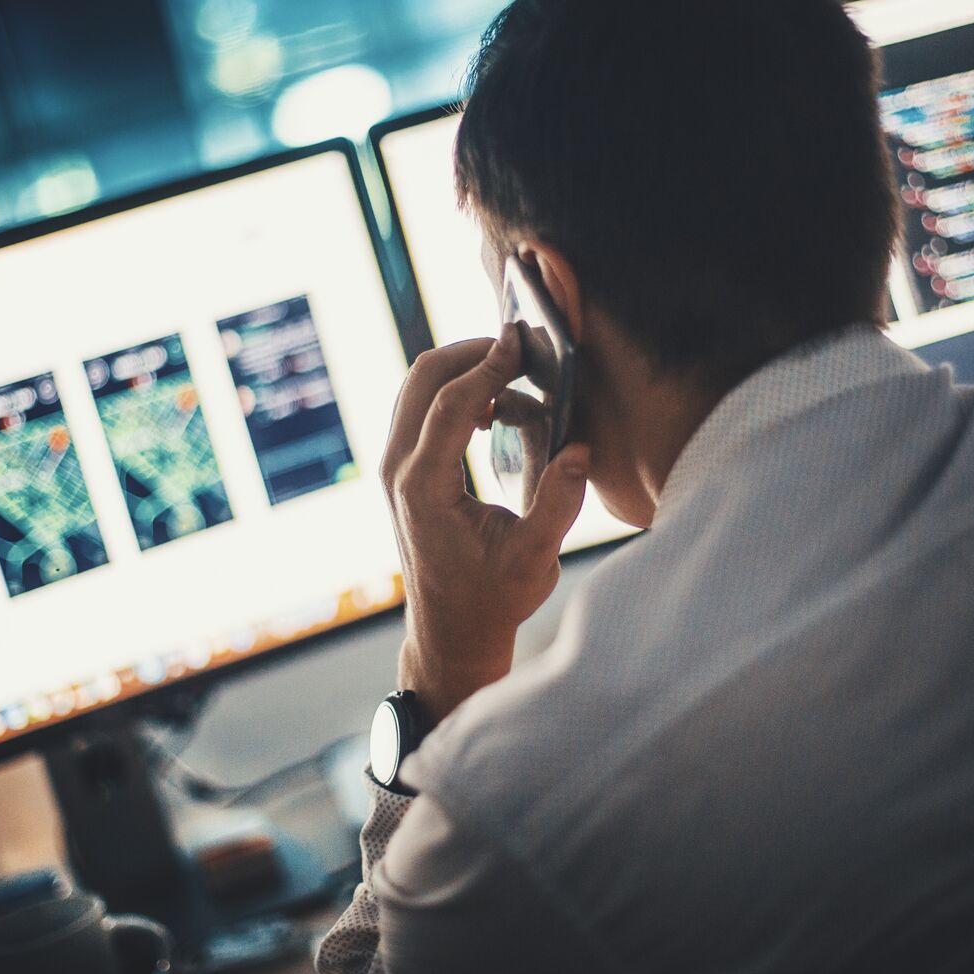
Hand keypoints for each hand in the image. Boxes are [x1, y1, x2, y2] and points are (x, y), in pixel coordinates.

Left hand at [381, 325, 589, 725]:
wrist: (452, 630)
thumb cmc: (492, 598)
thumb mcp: (535, 559)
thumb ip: (558, 502)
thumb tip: (579, 447)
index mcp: (424, 488)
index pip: (451, 404)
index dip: (488, 366)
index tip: (521, 342)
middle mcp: (398, 470)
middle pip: (423, 377)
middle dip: (471, 352)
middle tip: (520, 351)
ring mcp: (394, 466)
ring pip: (416, 386)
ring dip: (462, 370)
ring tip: (515, 382)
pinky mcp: (401, 468)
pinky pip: (419, 406)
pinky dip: (454, 390)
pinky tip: (494, 411)